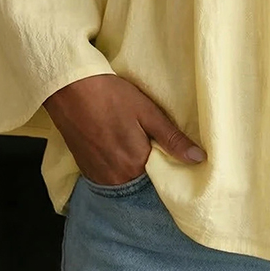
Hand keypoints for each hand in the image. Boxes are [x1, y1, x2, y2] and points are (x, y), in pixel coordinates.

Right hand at [43, 74, 206, 185]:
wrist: (71, 89)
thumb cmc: (112, 96)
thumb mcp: (148, 112)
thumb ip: (172, 139)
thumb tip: (199, 159)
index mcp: (136, 164)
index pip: (162, 178)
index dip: (171, 166)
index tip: (176, 154)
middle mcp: (117, 178)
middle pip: (144, 181)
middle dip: (153, 167)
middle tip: (155, 144)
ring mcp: (99, 177)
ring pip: (126, 180)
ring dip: (134, 168)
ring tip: (137, 144)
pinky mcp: (87, 171)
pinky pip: (110, 177)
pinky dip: (118, 167)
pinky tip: (120, 147)